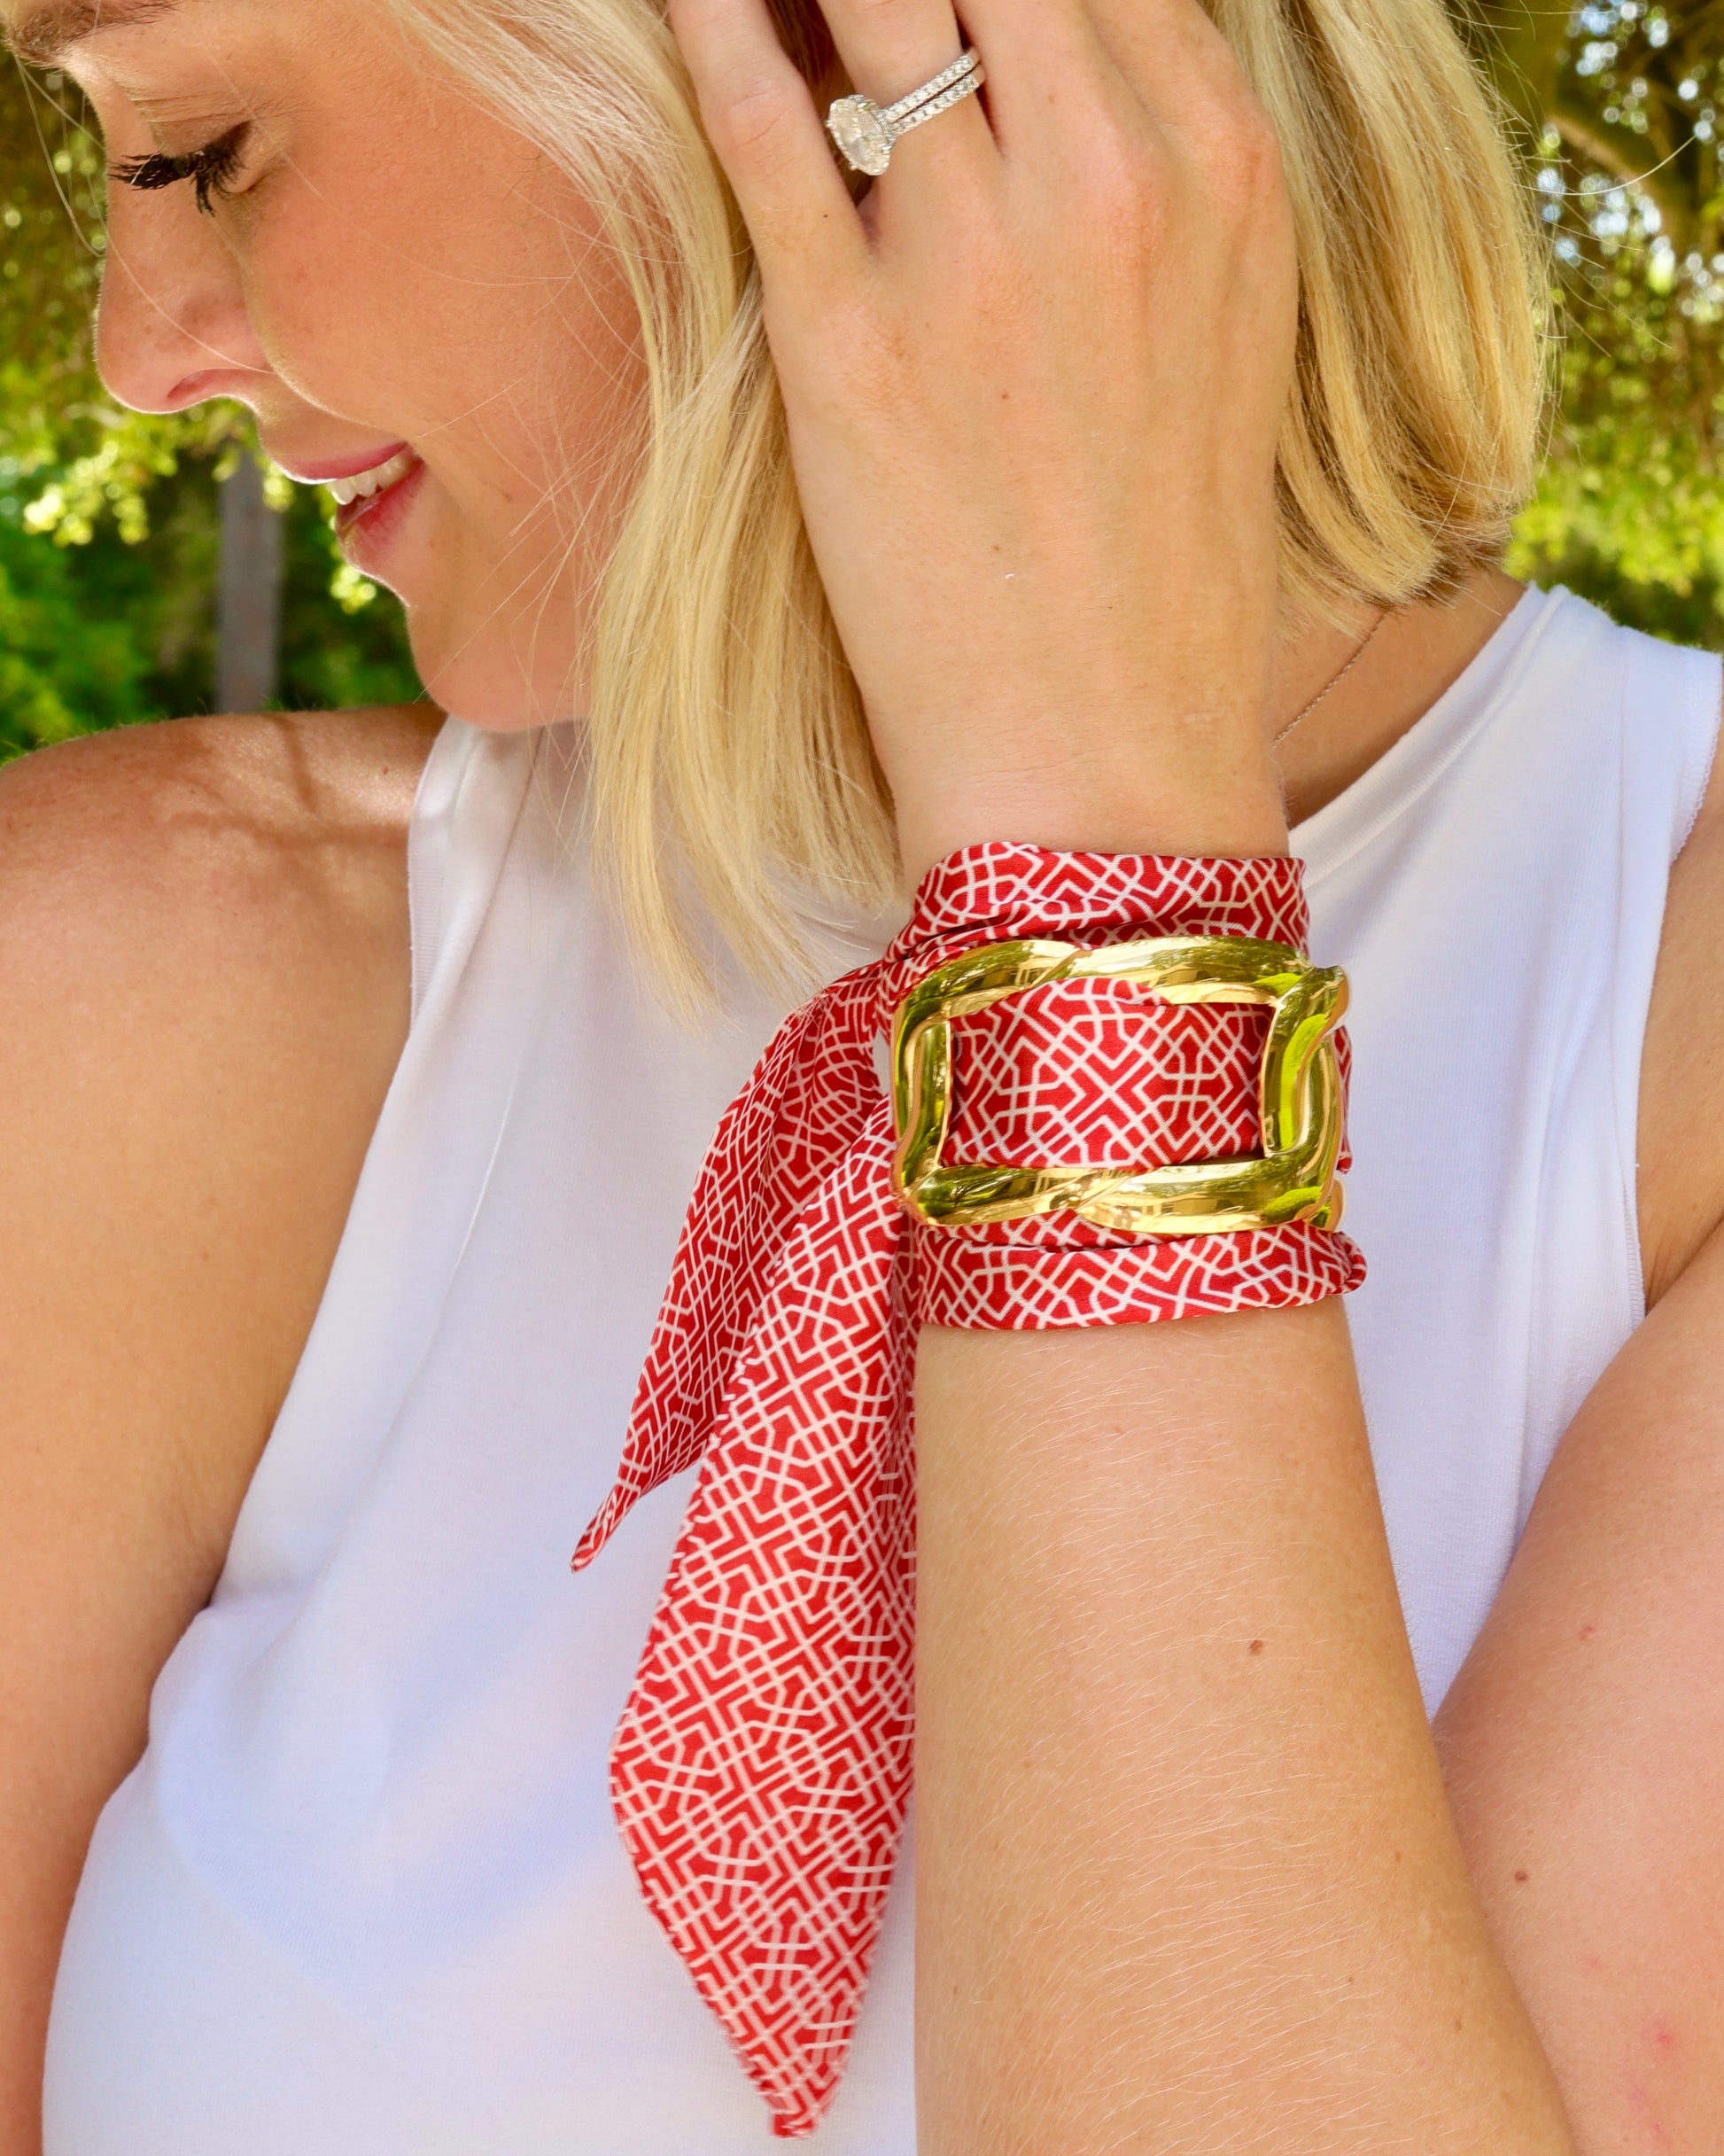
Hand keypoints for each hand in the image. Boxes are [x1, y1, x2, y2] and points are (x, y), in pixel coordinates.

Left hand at [671, 0, 1297, 877]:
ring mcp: (976, 255)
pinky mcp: (846, 346)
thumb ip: (1154, 178)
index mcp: (1222, 168)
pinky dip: (713, 28)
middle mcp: (1113, 176)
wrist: (1108, 755)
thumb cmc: (1162, 571)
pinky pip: (757, 119)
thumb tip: (1051, 78)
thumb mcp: (1222, 337)